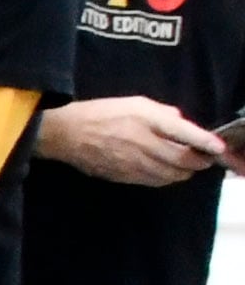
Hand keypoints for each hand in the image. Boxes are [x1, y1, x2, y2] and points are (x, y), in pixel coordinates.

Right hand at [36, 94, 225, 186]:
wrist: (66, 134)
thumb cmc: (101, 113)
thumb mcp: (135, 102)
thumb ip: (162, 113)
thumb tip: (182, 124)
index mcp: (147, 121)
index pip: (185, 134)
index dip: (206, 142)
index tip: (218, 147)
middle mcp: (144, 144)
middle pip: (183, 160)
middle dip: (199, 161)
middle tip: (205, 159)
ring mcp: (134, 164)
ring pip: (171, 175)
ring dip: (184, 172)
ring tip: (187, 166)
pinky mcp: (124, 176)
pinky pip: (154, 182)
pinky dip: (166, 178)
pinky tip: (166, 172)